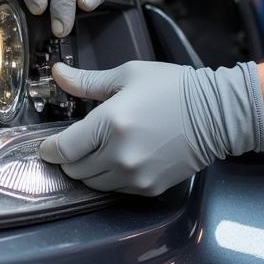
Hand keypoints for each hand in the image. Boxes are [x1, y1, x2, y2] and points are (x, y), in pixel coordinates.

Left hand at [39, 60, 263, 196]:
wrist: (216, 114)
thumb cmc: (173, 89)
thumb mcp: (127, 76)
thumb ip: (87, 81)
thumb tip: (58, 73)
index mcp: (110, 124)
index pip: (63, 149)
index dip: (50, 149)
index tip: (48, 146)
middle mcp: (119, 155)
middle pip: (75, 171)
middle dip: (69, 159)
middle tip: (74, 145)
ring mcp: (135, 175)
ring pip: (93, 184)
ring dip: (88, 171)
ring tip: (96, 152)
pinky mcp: (149, 187)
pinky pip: (116, 190)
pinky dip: (110, 178)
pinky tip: (118, 160)